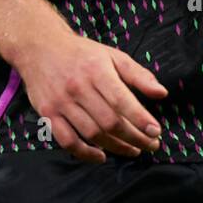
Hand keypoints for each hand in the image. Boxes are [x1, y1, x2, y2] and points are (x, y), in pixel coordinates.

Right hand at [16, 28, 168, 163]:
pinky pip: (67, 141)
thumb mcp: (113, 56)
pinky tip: (101, 156)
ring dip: (115, 147)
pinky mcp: (48, 113)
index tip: (156, 132)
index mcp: (97, 71)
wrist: (40, 47)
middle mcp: (78, 87)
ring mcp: (61, 102)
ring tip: (133, 150)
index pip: (121, 100)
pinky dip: (85, 153)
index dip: (140, 119)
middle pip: (109, 122)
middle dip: (134, 137)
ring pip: (91, 134)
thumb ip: (138, 75)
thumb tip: (162, 94)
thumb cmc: (82, 53)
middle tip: (150, 145)